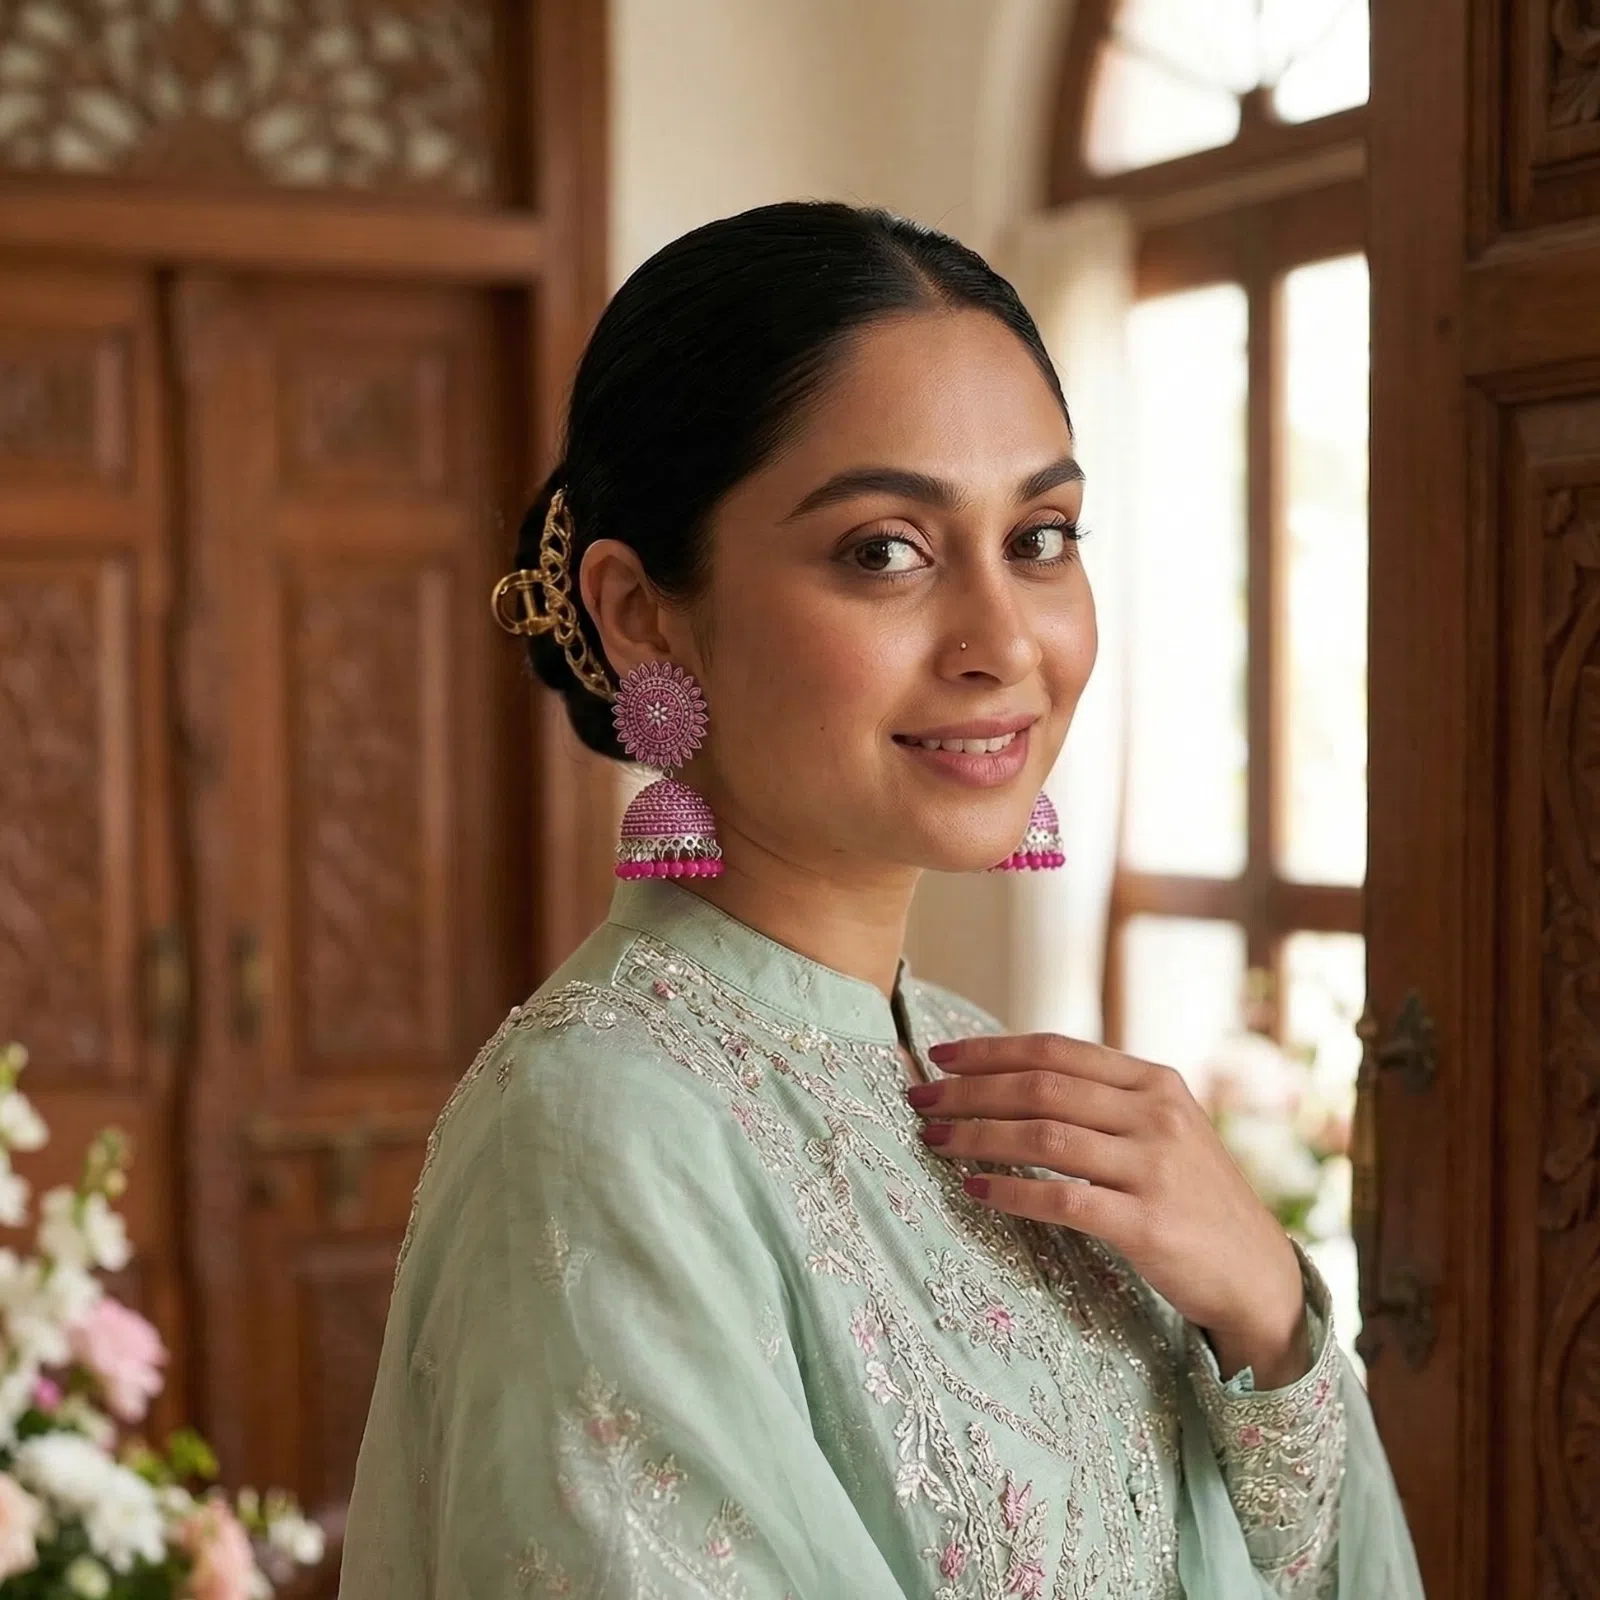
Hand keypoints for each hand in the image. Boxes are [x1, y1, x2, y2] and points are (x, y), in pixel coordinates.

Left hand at [911, 1032, 1311, 1387]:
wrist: (1257, 1274)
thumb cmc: (1193, 1197)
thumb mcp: (1163, 1128)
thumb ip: (1104, 1099)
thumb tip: (1012, 1077)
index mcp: (1154, 1081)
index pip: (1055, 1049)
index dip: (991, 1050)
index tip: (939, 1055)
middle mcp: (1156, 1115)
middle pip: (1041, 1087)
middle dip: (970, 1091)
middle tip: (920, 1099)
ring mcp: (1154, 1168)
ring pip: (1043, 1137)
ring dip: (978, 1136)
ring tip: (935, 1139)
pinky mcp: (1147, 1223)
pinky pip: (1061, 1199)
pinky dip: (1010, 1192)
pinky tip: (975, 1190)